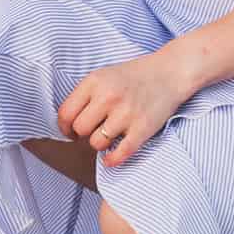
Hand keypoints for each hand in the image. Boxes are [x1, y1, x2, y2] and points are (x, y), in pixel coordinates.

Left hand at [57, 49, 183, 169]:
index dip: (64, 127)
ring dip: (99, 144)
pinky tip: (110, 158)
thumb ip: (86, 94)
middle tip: (91, 131)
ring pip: (96, 143)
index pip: (65, 113)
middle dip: (82, 134)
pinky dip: (111, 160)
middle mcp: (108, 96)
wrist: (169, 73)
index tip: (70, 131)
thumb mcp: (104, 75)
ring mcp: (126, 113)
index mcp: (95, 81)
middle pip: (79, 129)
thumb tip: (67, 122)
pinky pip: (119, 154)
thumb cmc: (134, 75)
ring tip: (107, 136)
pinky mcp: (142, 129)